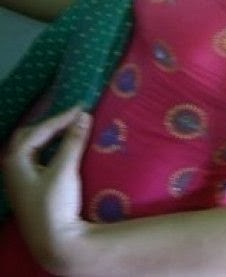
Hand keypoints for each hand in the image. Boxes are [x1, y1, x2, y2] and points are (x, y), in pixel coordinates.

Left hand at [3, 106, 91, 272]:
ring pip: (30, 149)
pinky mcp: (29, 190)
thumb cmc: (54, 205)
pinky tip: (60, 153)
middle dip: (49, 125)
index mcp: (16, 160)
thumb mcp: (65, 170)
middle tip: (71, 119)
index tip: (81, 109)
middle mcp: (13, 168)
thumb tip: (84, 115)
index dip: (60, 118)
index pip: (39, 130)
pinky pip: (35, 160)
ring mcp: (19, 181)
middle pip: (28, 137)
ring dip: (48, 138)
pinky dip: (48, 150)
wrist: (54, 243)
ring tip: (68, 131)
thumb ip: (73, 140)